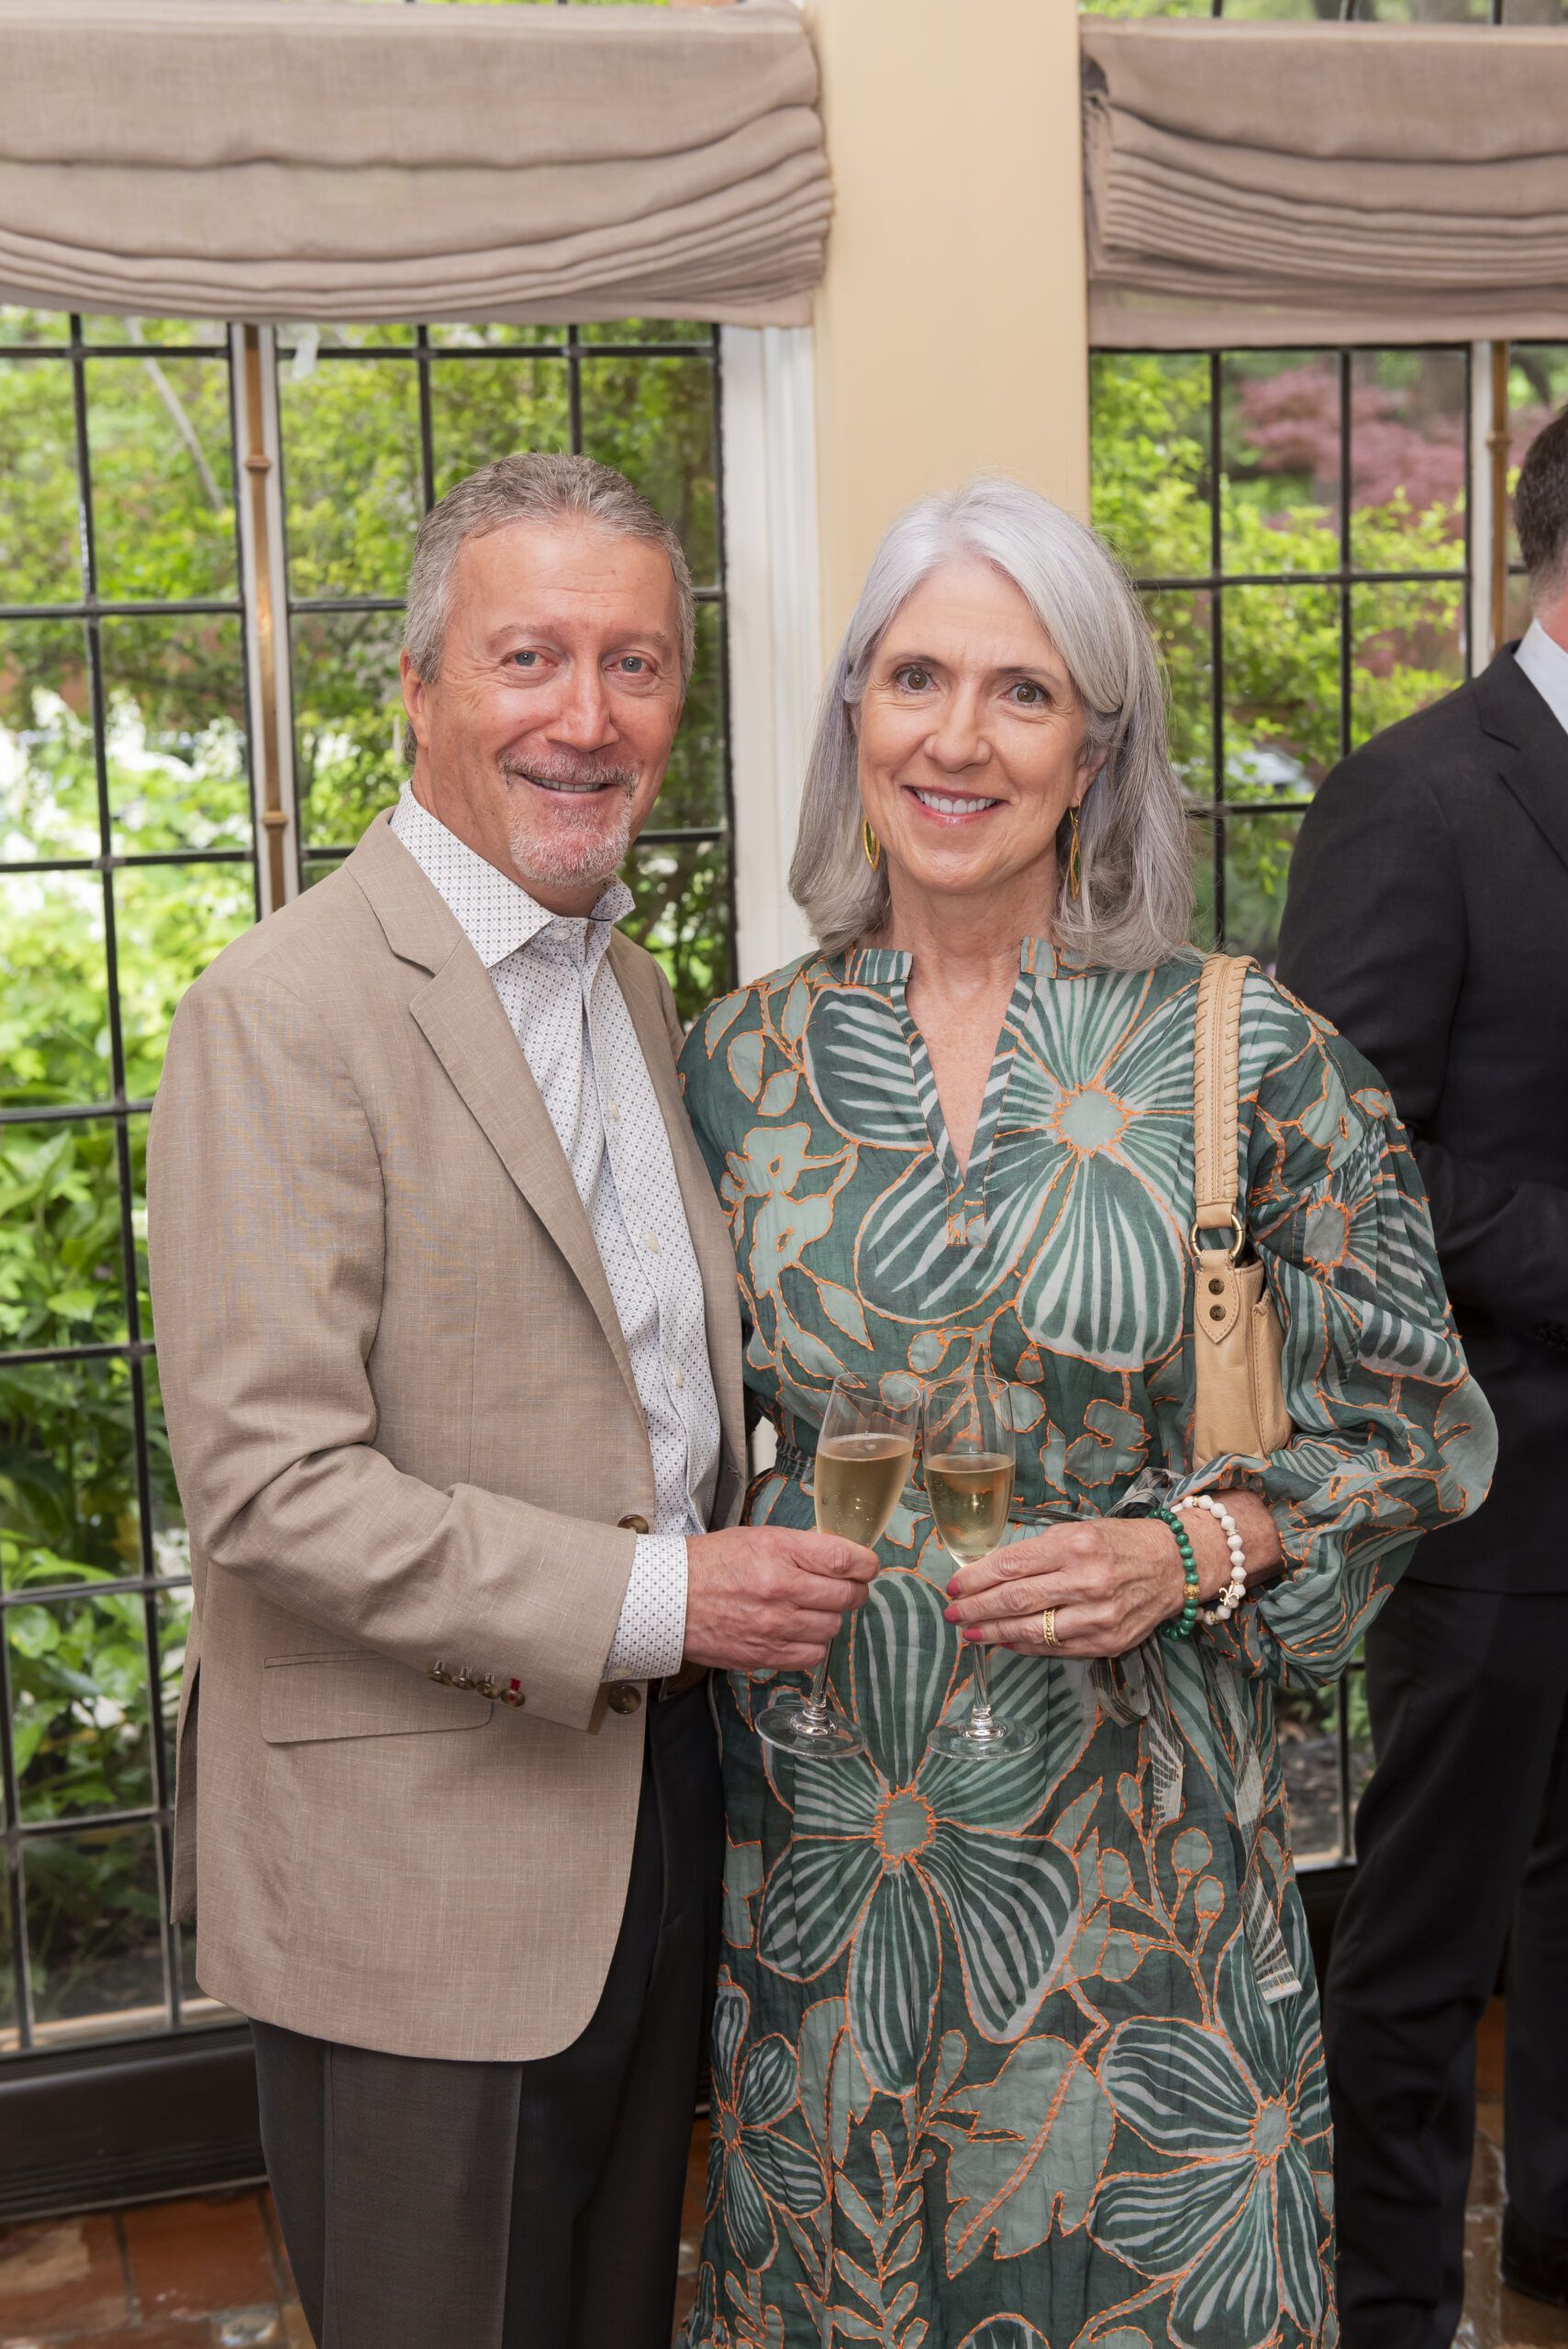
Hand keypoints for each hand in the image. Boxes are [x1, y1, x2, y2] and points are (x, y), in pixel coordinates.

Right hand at [683, 1525, 880, 1672]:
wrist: (669, 1599)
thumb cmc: (710, 1564)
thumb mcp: (757, 1539)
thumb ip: (800, 1549)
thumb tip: (840, 1560)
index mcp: (779, 1553)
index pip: (843, 1559)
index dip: (865, 1563)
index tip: (868, 1566)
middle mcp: (781, 1590)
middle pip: (846, 1595)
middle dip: (853, 1591)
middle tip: (847, 1588)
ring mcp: (774, 1627)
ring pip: (833, 1627)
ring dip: (831, 1618)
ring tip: (815, 1610)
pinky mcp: (765, 1655)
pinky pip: (812, 1656)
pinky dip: (813, 1645)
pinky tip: (801, 1633)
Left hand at [943, 1516, 1216, 1659]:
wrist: (1176, 1565)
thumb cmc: (1121, 1543)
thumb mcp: (1079, 1531)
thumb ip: (1038, 1552)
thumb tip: (990, 1574)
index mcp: (1075, 1545)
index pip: (1011, 1565)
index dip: (975, 1579)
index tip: (953, 1586)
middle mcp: (1087, 1581)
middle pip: (1015, 1600)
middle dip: (976, 1609)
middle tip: (952, 1614)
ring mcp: (1099, 1616)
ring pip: (1032, 1630)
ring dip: (993, 1634)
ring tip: (970, 1633)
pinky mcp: (1107, 1642)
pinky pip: (1055, 1649)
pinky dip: (1025, 1646)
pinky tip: (1005, 1641)